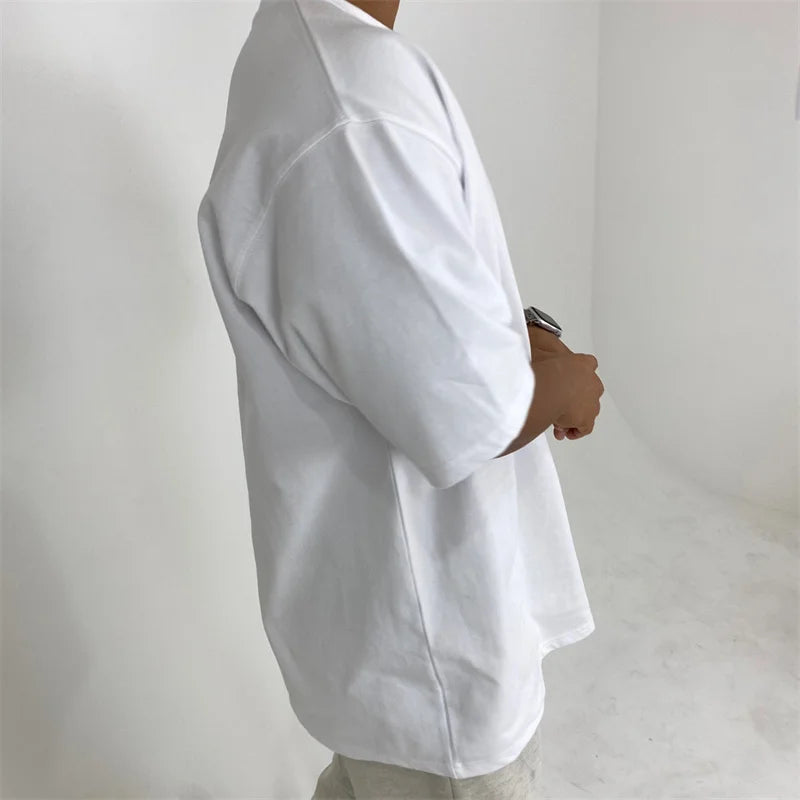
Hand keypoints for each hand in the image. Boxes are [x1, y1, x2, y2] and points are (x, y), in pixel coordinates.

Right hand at [527, 325, 596, 440]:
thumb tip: (527, 328)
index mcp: (584, 363)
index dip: (574, 376)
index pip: (588, 365)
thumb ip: (536, 341)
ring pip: (585, 410)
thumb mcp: (537, 347)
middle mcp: (592, 382)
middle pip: (587, 391)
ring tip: (557, 422)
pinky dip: (574, 430)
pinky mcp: (586, 419)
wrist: (547, 388)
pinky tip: (562, 431)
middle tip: (558, 405)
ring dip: (572, 416)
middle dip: (573, 400)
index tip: (564, 382)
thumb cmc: (542, 370)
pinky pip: (583, 428)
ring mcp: (591, 401)